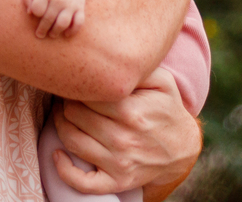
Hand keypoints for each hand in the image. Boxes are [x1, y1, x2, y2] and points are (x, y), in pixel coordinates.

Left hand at [24, 0, 90, 37]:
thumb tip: (29, 13)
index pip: (37, 9)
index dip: (35, 13)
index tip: (36, 15)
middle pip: (48, 19)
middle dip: (42, 29)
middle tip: (39, 34)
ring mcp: (70, 4)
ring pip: (63, 23)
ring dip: (56, 31)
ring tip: (51, 34)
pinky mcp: (80, 8)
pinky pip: (78, 22)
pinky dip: (73, 30)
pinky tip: (67, 34)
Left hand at [52, 68, 200, 199]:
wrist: (183, 149)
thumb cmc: (167, 109)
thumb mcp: (162, 82)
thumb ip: (137, 68)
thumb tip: (109, 58)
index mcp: (132, 111)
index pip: (87, 93)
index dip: (77, 83)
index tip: (77, 79)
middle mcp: (124, 138)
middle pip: (74, 113)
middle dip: (67, 100)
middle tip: (68, 94)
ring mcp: (119, 163)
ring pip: (70, 139)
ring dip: (60, 124)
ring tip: (62, 113)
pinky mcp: (116, 182)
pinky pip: (80, 182)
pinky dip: (62, 168)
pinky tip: (57, 153)